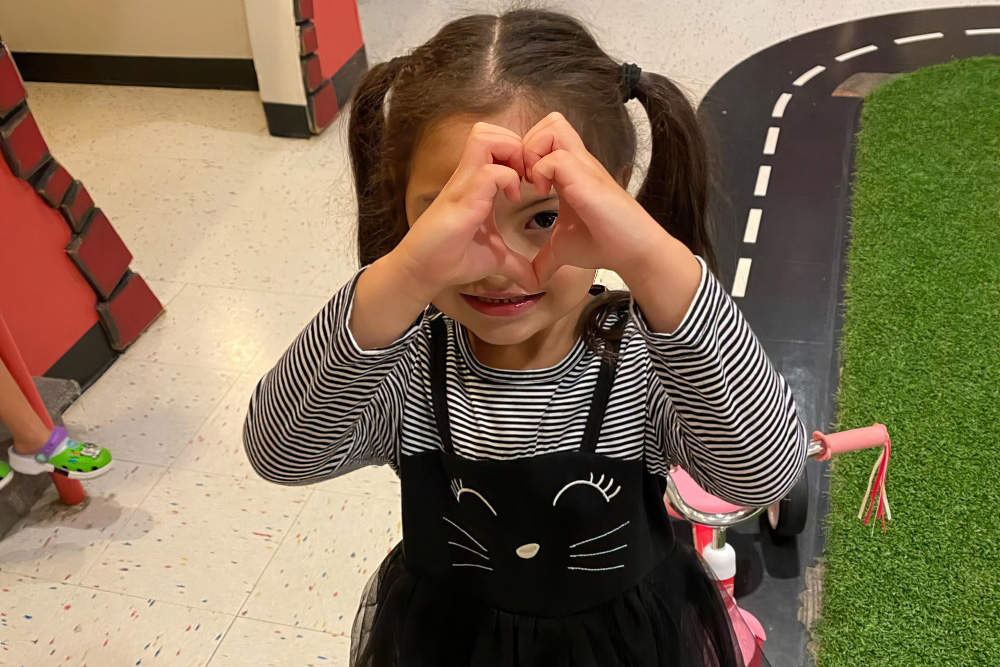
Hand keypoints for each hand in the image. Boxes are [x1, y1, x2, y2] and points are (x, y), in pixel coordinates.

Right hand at [392, 123, 538, 297]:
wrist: (424, 273)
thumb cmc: (452, 259)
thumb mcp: (494, 258)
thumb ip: (515, 263)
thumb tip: (533, 280)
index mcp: (476, 184)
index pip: (496, 143)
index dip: (520, 154)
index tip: (532, 182)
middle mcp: (468, 177)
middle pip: (489, 131)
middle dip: (516, 145)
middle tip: (528, 175)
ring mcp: (463, 185)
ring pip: (485, 138)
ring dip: (510, 154)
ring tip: (520, 181)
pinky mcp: (461, 199)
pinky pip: (489, 172)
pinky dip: (507, 179)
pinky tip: (512, 199)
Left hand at [522, 112, 665, 286]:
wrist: (634, 252)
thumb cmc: (604, 244)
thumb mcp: (563, 248)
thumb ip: (544, 258)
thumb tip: (531, 280)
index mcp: (571, 172)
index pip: (546, 136)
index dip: (526, 153)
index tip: (520, 184)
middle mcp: (578, 163)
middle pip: (550, 122)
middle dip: (527, 145)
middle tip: (523, 177)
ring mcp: (584, 168)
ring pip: (552, 128)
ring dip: (533, 153)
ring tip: (532, 183)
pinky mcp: (587, 180)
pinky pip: (555, 158)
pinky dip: (541, 172)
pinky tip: (542, 194)